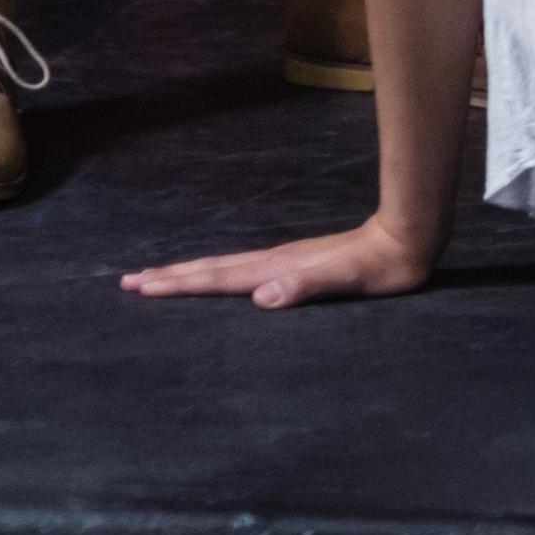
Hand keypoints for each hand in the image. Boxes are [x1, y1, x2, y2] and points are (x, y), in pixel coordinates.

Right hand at [120, 216, 434, 309]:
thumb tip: (261, 296)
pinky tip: (217, 277)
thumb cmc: (379, 268)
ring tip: (157, 276)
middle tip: (128, 281)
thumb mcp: (346, 281)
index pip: (217, 278)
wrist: (406, 239)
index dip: (179, 284)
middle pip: (211, 269)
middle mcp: (273, 262)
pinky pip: (241, 270)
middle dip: (170, 276)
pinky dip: (216, 274)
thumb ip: (306, 286)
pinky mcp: (295, 263)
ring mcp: (283, 260)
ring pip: (223, 267)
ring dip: (187, 272)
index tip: (140, 286)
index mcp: (276, 269)